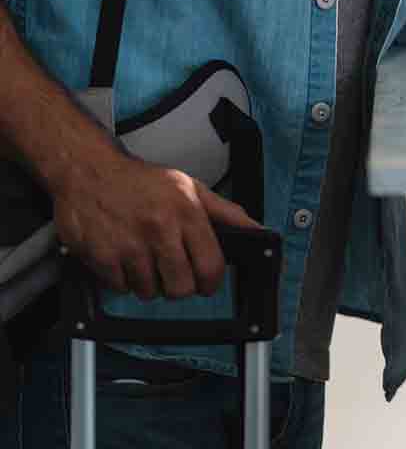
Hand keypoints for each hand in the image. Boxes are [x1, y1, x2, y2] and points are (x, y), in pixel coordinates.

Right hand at [50, 142, 259, 300]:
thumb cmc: (141, 181)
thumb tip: (257, 230)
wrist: (89, 171)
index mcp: (186, 213)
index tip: (207, 283)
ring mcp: (129, 245)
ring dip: (150, 283)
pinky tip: (124, 257)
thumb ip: (226, 212)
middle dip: (180, 286)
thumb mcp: (191, 188)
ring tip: (146, 258)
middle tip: (174, 273)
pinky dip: (123, 280)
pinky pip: (121, 288)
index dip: (211, 282)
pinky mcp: (101, 257)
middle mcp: (159, 230)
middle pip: (181, 288)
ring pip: (150, 291)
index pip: (210, 266)